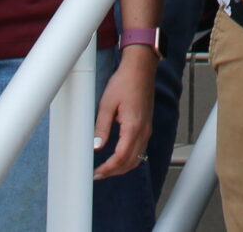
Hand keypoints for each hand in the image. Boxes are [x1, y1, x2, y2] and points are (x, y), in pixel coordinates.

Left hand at [92, 48, 156, 179]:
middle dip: (114, 172)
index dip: (108, 169)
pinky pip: (141, 149)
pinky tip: (119, 157)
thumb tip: (96, 146)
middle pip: (131, 162)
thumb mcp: (107, 104)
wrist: (140, 68)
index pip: (121, 158)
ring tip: (106, 169)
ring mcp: (147, 129)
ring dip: (122, 167)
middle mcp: (143, 131)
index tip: (96, 173)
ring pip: (138, 158)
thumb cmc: (124, 82)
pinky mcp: (146, 126)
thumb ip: (101, 128)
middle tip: (98, 174)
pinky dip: (130, 159)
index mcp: (133, 126)